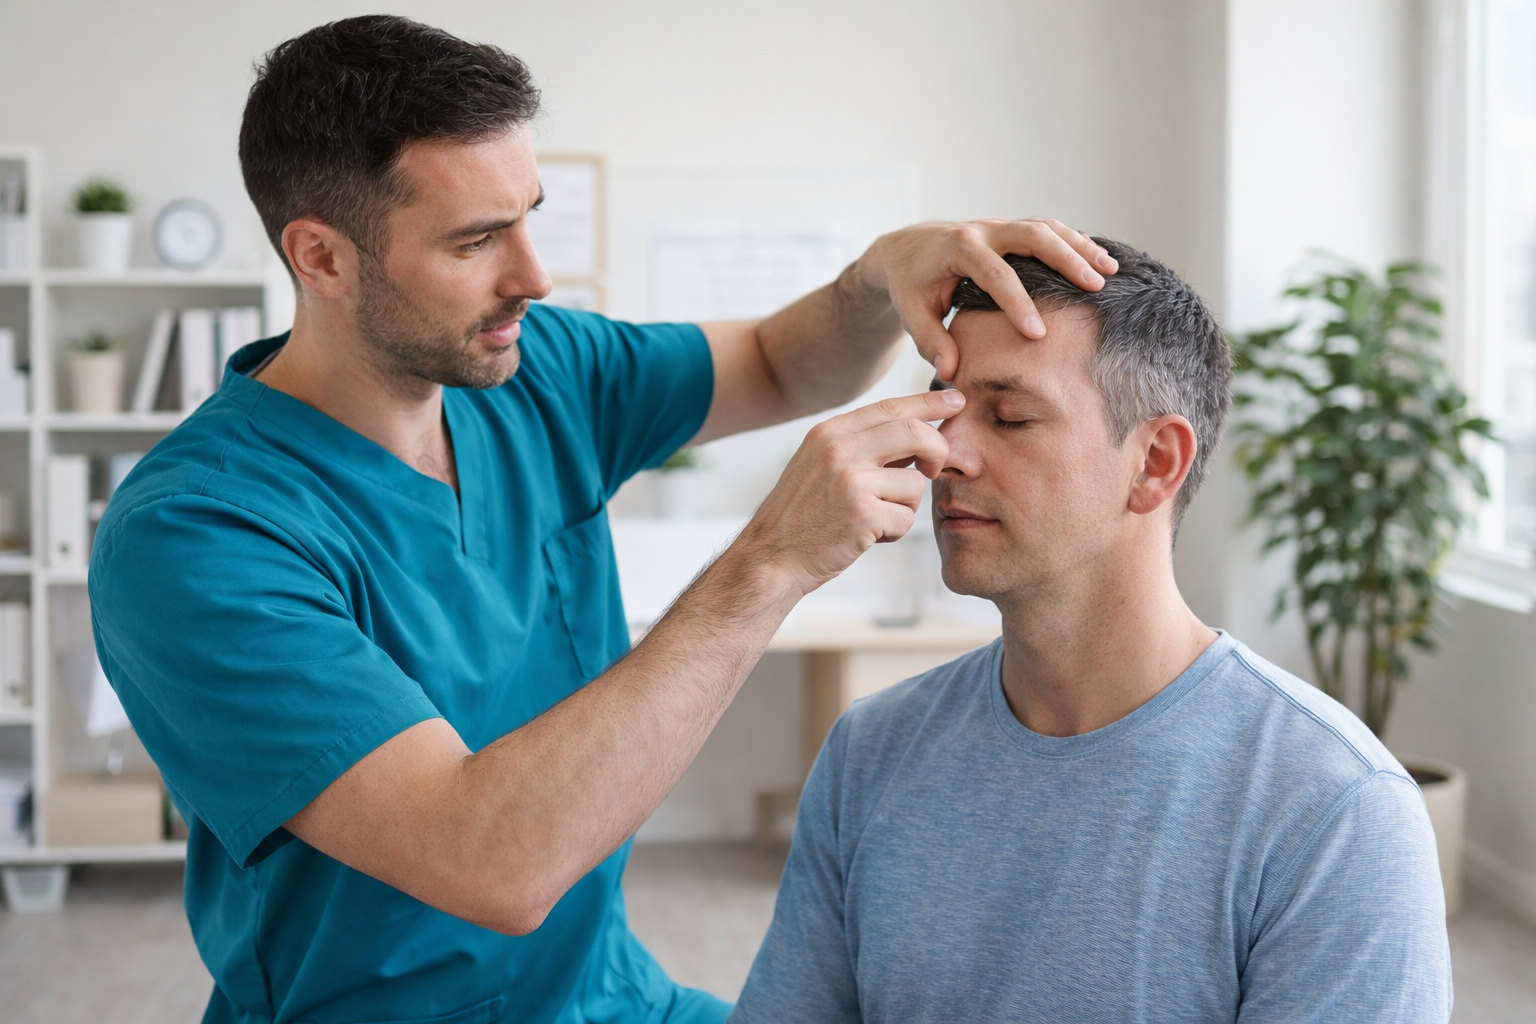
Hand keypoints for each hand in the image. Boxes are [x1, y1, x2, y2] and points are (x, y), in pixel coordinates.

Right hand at [731, 390, 963, 596]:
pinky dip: (894, 532)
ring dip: (905, 507)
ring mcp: (851, 481)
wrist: (771, 558)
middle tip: (934, 471)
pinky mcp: (863, 515)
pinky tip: (867, 537)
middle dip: (938, 452)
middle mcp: (839, 449)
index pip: (891, 406)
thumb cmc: (802, 515)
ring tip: (875, 519)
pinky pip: (907, 518)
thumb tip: (917, 433)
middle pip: (915, 433)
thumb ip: (861, 445)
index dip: (929, 403)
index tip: (956, 399)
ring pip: (915, 484)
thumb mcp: (820, 464)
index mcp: (829, 432)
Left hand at [854, 219, 1117, 380]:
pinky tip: (1101, 262)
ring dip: (1081, 247)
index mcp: (959, 249)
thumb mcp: (912, 314)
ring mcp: (1001, 227)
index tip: (1038, 334)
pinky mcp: (1012, 231)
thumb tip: (951, 371)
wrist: (906, 250)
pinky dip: (1076, 243)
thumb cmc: (910, 286)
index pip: (995, 274)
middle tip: (1095, 287)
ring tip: (1111, 272)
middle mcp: (984, 230)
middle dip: (1066, 260)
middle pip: (1033, 235)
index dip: (1018, 304)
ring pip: (1048, 228)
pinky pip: (1049, 230)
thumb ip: (930, 341)